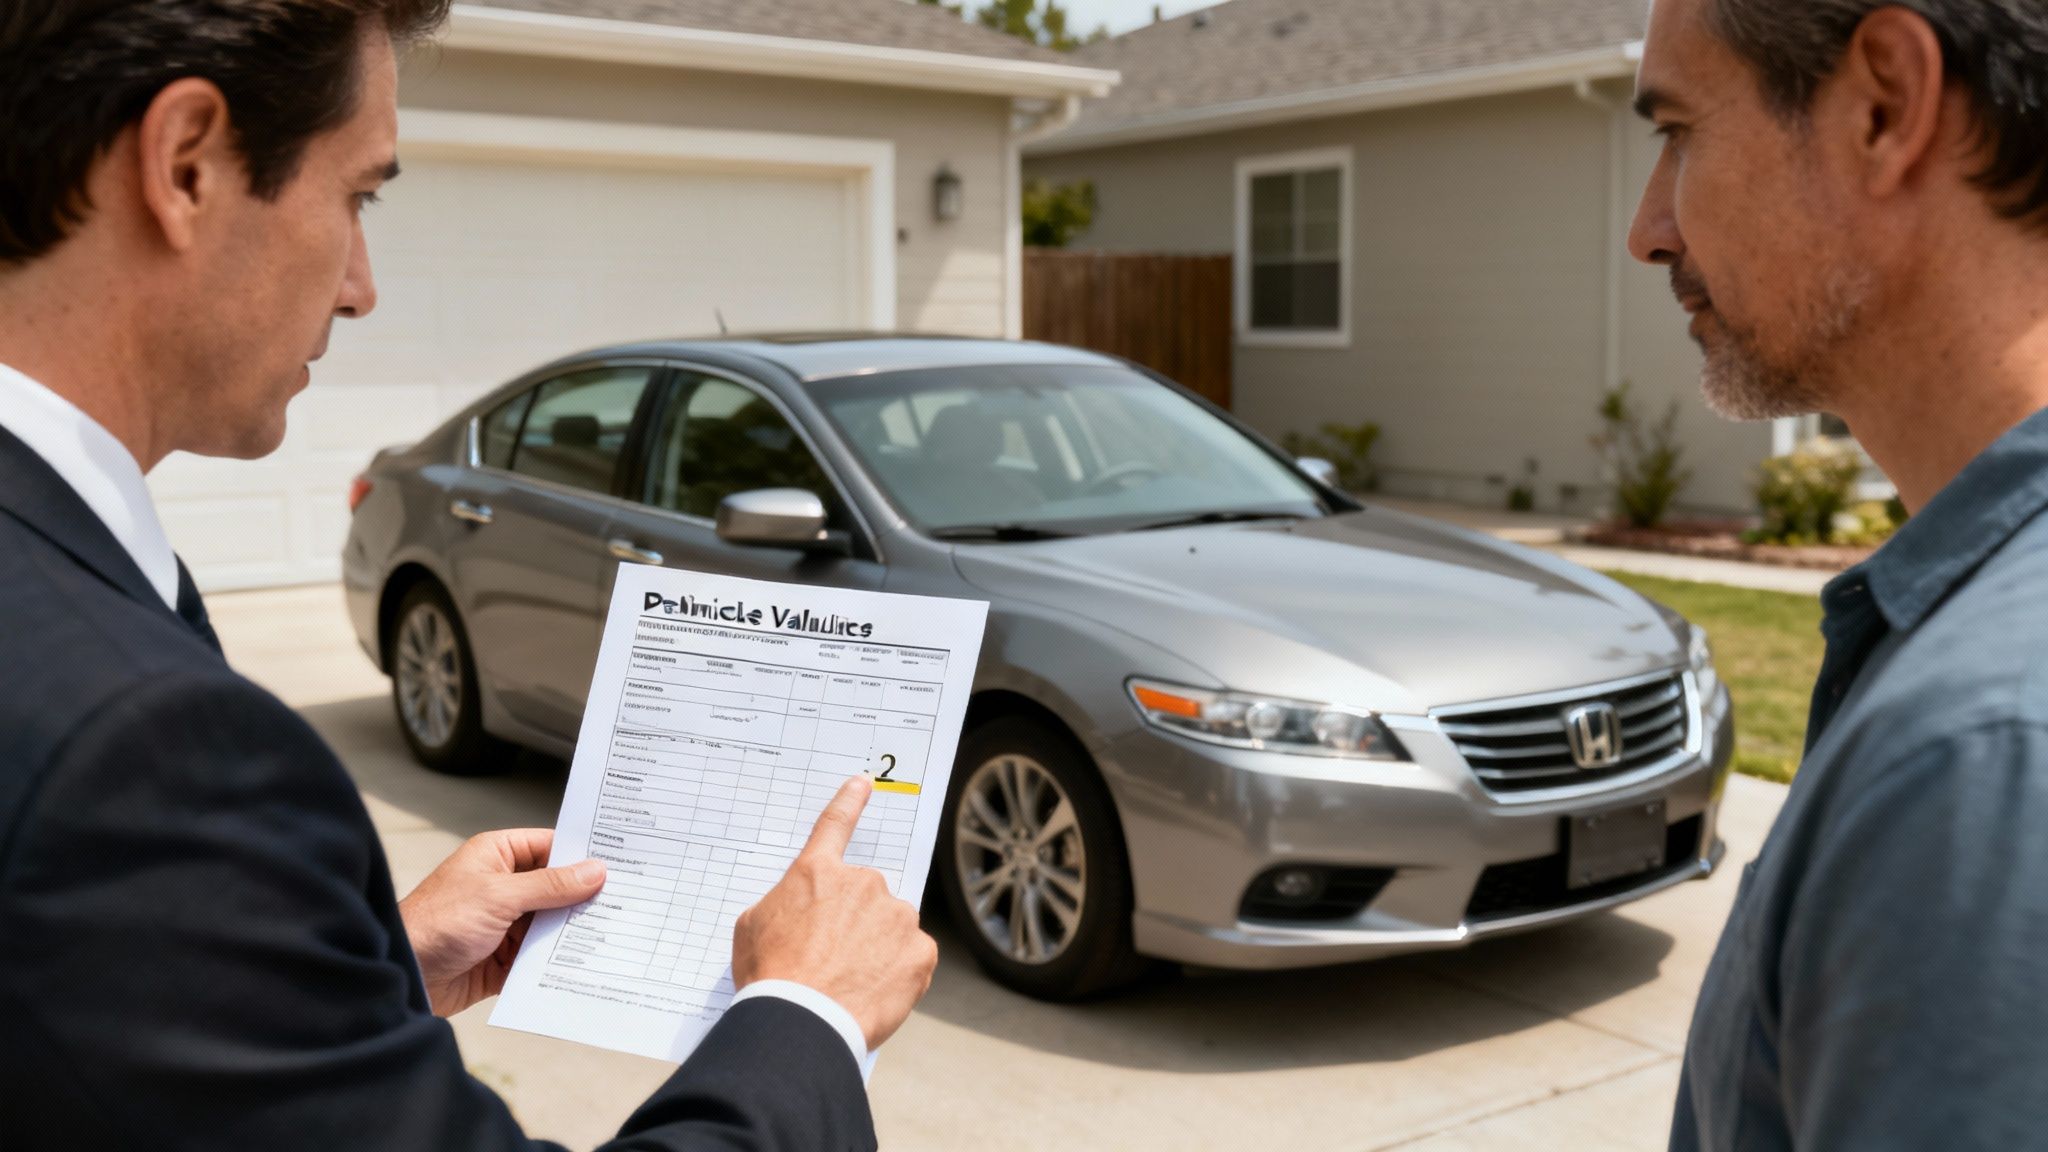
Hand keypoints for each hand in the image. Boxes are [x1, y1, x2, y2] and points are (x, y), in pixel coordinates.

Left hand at [398, 829, 605, 1016]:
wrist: (402, 975)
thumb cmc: (435, 923)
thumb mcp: (499, 896)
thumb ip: (550, 885)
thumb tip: (593, 871)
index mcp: (496, 856)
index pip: (551, 846)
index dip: (583, 855)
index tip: (620, 862)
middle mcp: (502, 886)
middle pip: (556, 887)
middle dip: (584, 896)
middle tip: (627, 899)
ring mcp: (504, 923)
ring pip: (551, 922)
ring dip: (573, 930)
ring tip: (614, 932)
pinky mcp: (503, 958)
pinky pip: (540, 955)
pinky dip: (558, 959)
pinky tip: (585, 961)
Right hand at [733, 776, 938, 1048]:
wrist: (802, 1021)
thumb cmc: (770, 977)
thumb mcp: (753, 928)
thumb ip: (784, 905)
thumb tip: (800, 910)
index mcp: (817, 873)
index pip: (835, 826)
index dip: (849, 802)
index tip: (864, 783)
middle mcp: (863, 883)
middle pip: (866, 897)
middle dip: (855, 921)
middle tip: (831, 959)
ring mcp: (897, 915)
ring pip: (891, 927)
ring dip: (878, 947)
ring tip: (849, 982)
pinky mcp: (921, 950)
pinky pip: (913, 956)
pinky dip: (898, 973)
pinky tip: (874, 992)